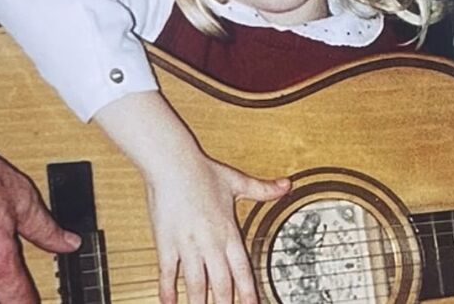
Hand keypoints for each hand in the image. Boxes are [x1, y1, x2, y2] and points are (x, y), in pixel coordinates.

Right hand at [143, 144, 289, 303]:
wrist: (173, 163)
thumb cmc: (203, 171)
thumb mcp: (236, 181)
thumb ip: (262, 189)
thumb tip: (286, 185)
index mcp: (228, 231)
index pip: (243, 270)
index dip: (249, 292)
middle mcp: (210, 243)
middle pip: (221, 285)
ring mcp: (188, 246)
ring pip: (196, 285)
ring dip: (199, 303)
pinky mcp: (166, 244)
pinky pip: (168, 275)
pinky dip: (168, 292)